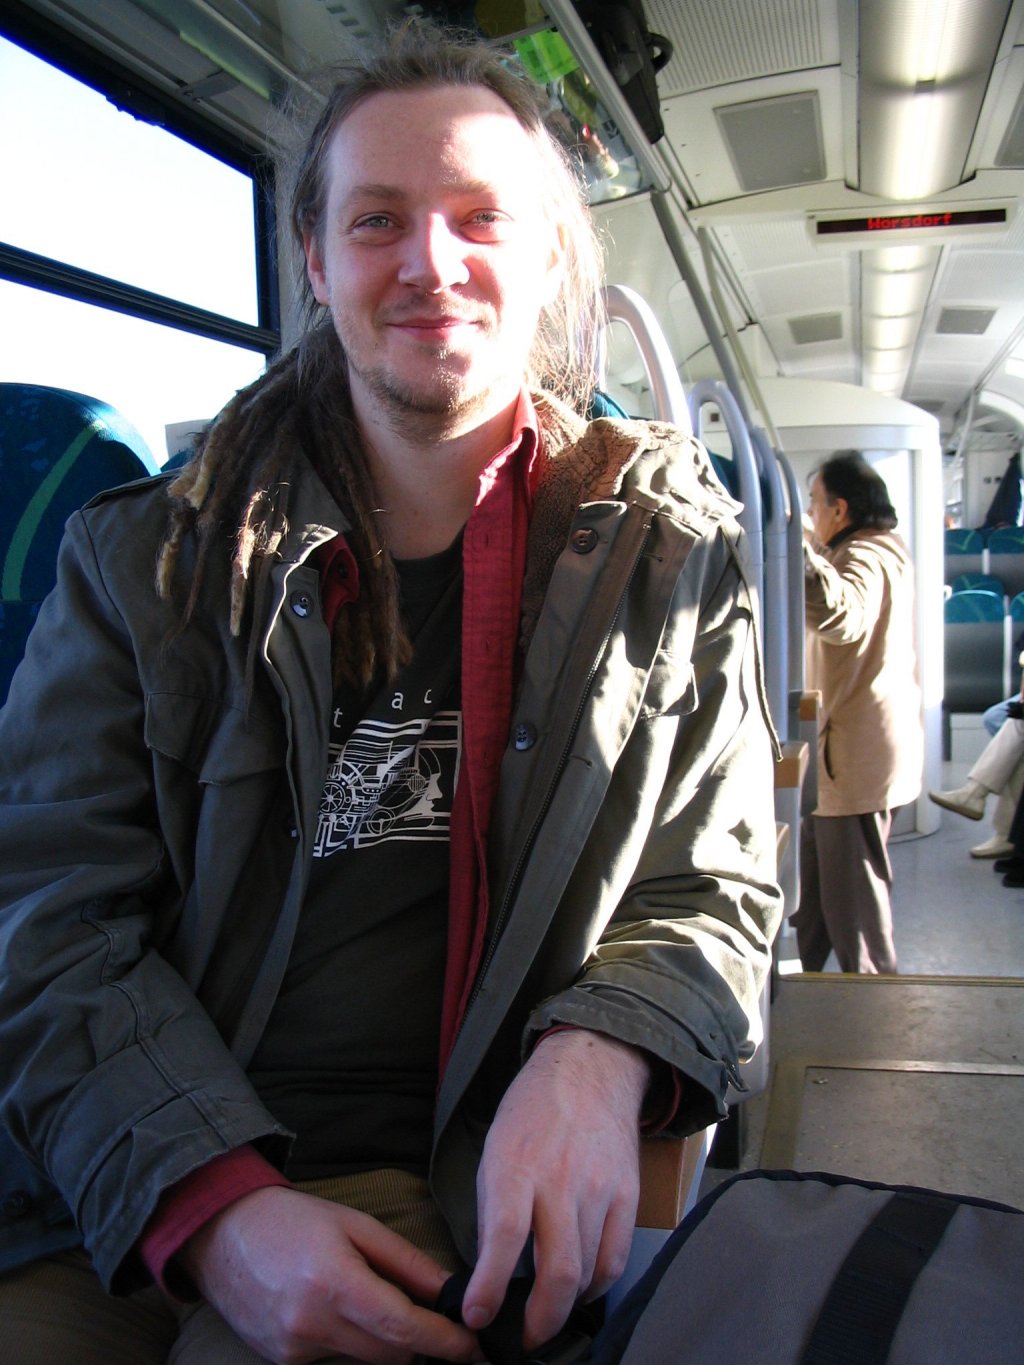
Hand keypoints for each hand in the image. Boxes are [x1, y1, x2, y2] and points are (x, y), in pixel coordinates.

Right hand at [179, 1185, 479, 1364]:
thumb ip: (406, 1261)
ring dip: (383, 1340)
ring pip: (364, 1360)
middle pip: (390, 1354)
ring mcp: (293, 1350)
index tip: (471, 1346)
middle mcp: (312, 1325)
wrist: (223, 1234)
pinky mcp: (281, 1363)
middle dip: (419, 1340)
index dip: (444, 1341)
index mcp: (334, 1283)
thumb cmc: (293, 1220)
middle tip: (436, 1319)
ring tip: (371, 1299)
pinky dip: (350, 1341)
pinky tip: (337, 1310)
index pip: (402, 1328)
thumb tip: (450, 1289)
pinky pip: (335, 1360)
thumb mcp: (356, 1225)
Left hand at [461, 1029, 648, 1350]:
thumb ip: (494, 1207)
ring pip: (587, 1273)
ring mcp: (599, 1190)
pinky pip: (615, 1259)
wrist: (590, 1070)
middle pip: (557, 1270)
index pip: (505, 1236)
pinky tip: (580, 1289)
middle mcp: (561, 1181)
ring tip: (546, 1317)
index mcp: (517, 1166)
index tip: (476, 1316)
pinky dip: (596, 1285)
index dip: (489, 1285)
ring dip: (565, 1307)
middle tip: (522, 1340)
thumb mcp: (494, 1150)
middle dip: (538, 1320)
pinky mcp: (627, 1196)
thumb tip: (489, 1268)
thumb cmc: (533, 1112)